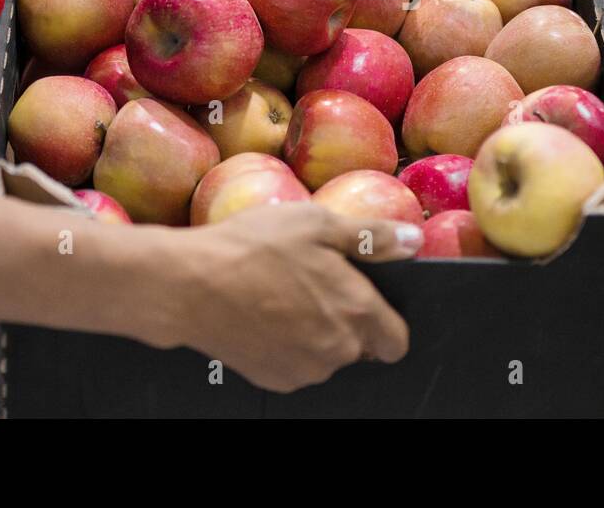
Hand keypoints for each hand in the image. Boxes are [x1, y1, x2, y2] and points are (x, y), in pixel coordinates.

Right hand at [151, 203, 420, 392]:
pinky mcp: (273, 379)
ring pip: (326, 356)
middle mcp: (337, 350)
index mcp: (356, 311)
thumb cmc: (254, 247)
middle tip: (313, 283)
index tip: (364, 300)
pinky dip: (287, 346)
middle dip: (346, 321)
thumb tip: (414, 240)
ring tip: (282, 294)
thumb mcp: (318, 224)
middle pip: (360, 347)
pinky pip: (296, 365)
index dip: (385, 321)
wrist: (189, 285)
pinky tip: (264, 314)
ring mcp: (304, 370)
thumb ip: (373, 236)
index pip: (397, 341)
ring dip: (315, 333)